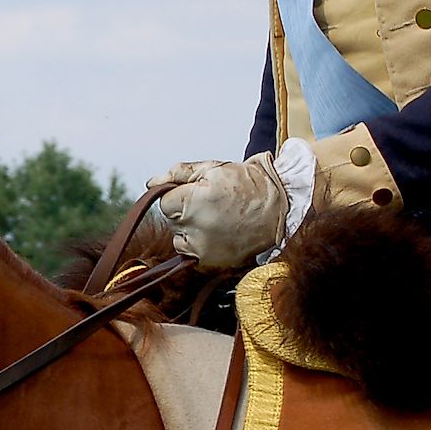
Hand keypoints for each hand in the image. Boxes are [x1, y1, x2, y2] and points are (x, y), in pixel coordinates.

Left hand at [146, 154, 290, 267]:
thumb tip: (151, 183)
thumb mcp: (211, 168)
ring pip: (179, 240)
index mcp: (195, 200)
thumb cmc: (246, 183)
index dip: (178, 196)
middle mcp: (198, 227)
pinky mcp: (214, 261)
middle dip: (184, 211)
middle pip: (172, 221)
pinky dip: (200, 245)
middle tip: (210, 204)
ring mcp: (206, 247)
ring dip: (190, 231)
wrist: (279, 205)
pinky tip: (219, 233)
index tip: (196, 193)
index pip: (164, 203)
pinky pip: (193, 254)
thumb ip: (178, 174)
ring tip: (216, 219)